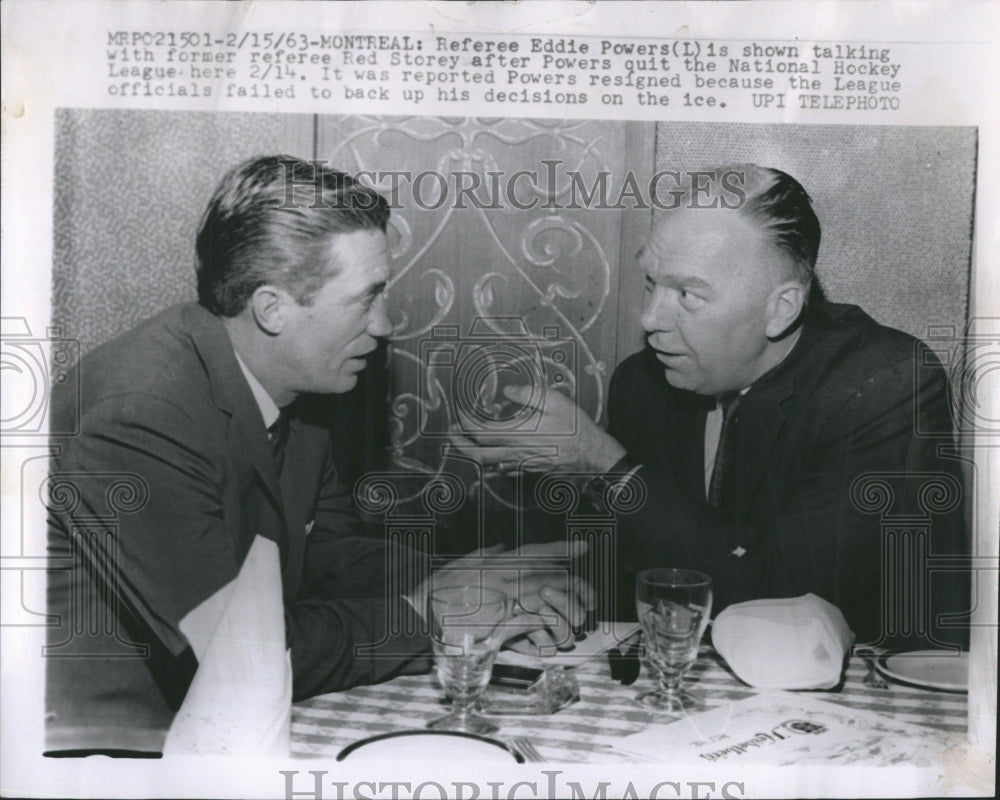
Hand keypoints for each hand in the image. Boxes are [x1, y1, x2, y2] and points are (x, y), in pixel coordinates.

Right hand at [406, 540, 595, 648]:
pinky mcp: (498, 624)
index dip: (561, 550)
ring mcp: (502, 600)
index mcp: (497, 562)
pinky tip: (556, 636)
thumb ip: (485, 554)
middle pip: (549, 576)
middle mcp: (504, 577)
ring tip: (578, 620)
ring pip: (546, 600)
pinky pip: (532, 625)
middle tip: (591, 596)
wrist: (419, 608)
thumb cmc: (438, 586)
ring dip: (566, 610)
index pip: (535, 552)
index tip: (582, 549)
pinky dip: (547, 630)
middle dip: (574, 586)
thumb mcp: (463, 562)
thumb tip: (500, 547)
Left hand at [449, 385, 625, 474]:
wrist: (593, 456)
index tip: (460, 411)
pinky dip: (491, 462)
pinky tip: (491, 453)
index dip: (466, 421)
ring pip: (489, 464)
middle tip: (451, 434)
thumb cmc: (577, 428)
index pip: (482, 431)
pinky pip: (502, 469)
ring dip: (473, 454)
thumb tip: (507, 392)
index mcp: (520, 433)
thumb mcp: (556, 401)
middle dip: (460, 444)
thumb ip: (528, 394)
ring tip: (465, 442)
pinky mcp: (529, 470)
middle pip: (479, 454)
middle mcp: (517, 452)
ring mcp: (522, 464)